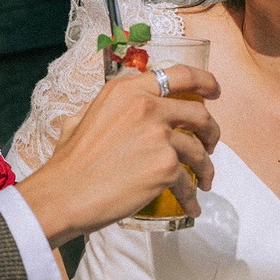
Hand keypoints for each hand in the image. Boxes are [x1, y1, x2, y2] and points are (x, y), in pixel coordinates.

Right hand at [19, 63, 218, 248]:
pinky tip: (191, 205)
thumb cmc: (69, 163)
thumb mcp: (82, 119)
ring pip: (199, 151)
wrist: (64, 194)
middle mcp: (147, 106)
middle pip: (199, 113)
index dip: (204, 81)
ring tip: (203, 180)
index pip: (180, 74)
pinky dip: (192, 196)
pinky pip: (188, 182)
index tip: (215, 91)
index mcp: (128, 90)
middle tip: (211, 143)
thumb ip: (108, 111)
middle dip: (211, 130)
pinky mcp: (165, 165)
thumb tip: (116, 114)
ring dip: (206, 168)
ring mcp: (159, 135)